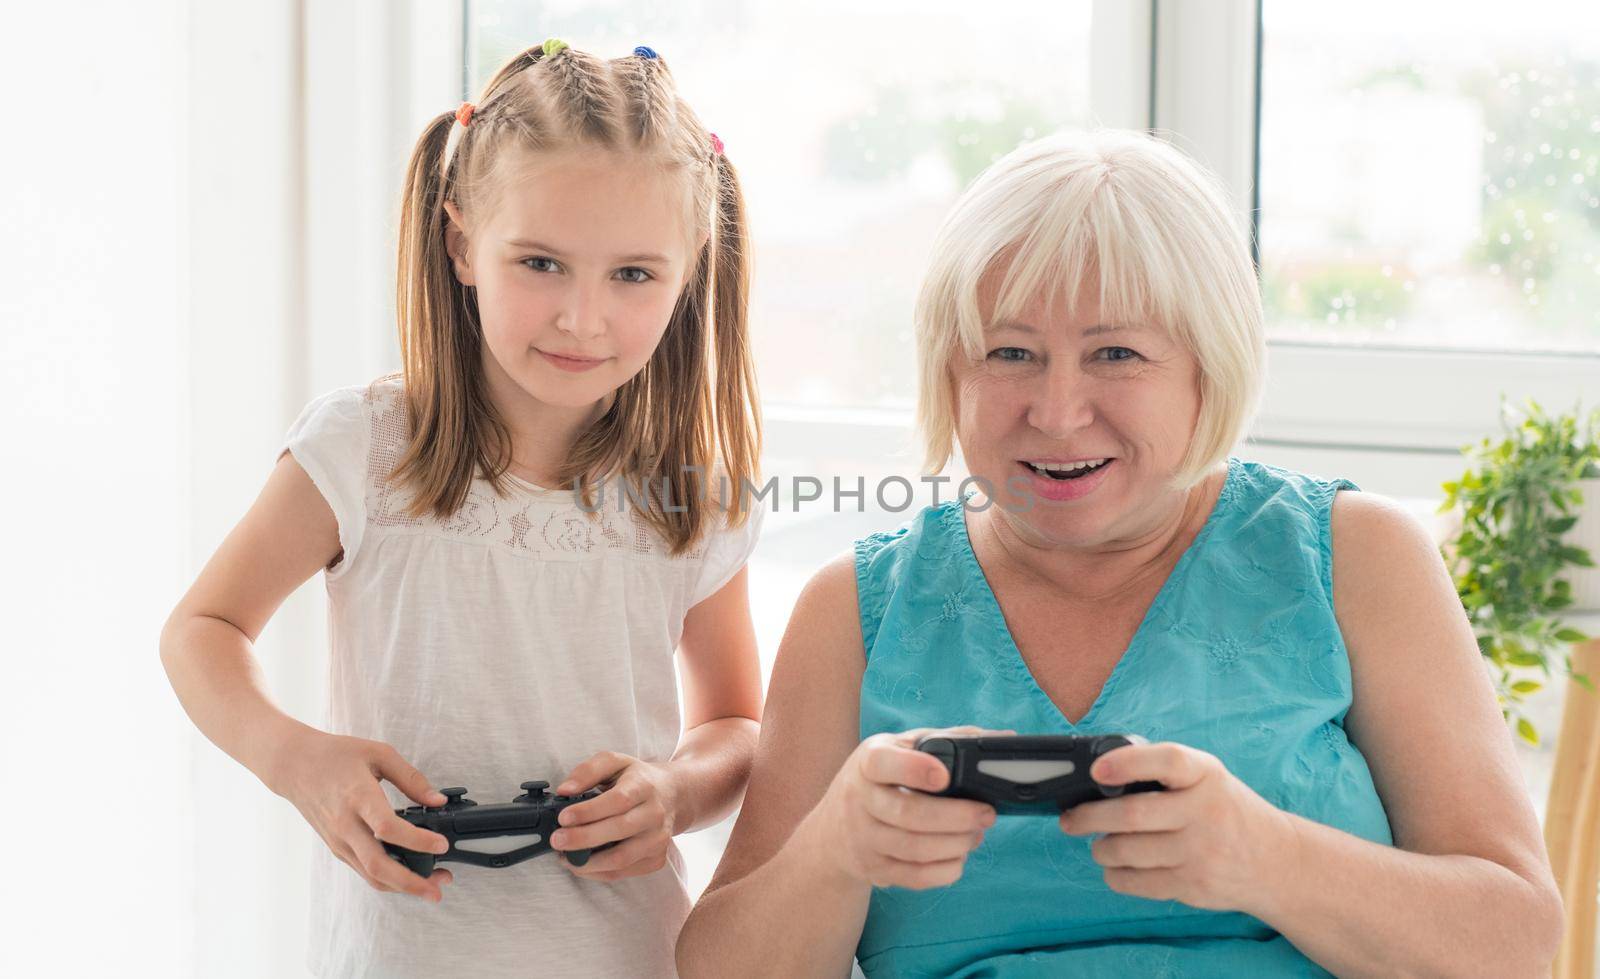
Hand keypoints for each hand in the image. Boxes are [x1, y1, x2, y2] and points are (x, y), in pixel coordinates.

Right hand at [269, 729, 453, 901]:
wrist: (294, 766)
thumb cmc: (336, 755)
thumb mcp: (379, 754)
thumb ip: (411, 778)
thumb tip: (437, 801)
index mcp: (358, 797)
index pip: (388, 828)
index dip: (417, 841)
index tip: (442, 845)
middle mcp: (346, 825)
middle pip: (379, 865)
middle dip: (411, 883)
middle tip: (439, 889)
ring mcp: (339, 840)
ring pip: (371, 875)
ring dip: (402, 886)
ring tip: (431, 886)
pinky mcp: (336, 847)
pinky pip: (364, 870)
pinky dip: (387, 879)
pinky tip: (408, 875)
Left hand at [550, 752, 679, 881]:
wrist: (674, 795)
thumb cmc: (637, 778)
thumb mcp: (614, 762)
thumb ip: (587, 771)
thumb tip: (565, 790)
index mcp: (644, 786)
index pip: (618, 800)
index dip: (589, 811)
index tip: (563, 817)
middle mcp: (655, 813)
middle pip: (619, 830)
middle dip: (583, 838)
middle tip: (556, 840)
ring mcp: (658, 839)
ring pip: (622, 858)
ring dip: (588, 862)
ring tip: (564, 857)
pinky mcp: (657, 858)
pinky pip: (624, 872)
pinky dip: (598, 873)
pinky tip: (581, 864)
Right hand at [799, 726, 1009, 890]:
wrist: (833, 830)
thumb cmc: (881, 779)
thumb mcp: (901, 749)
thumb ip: (949, 740)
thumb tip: (1005, 739)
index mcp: (868, 762)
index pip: (882, 763)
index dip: (914, 770)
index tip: (945, 776)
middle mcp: (860, 800)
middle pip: (909, 814)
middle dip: (957, 817)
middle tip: (987, 814)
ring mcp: (864, 839)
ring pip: (915, 849)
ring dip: (956, 843)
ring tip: (976, 834)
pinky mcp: (874, 869)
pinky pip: (914, 877)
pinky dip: (945, 870)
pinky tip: (959, 856)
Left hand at [1059, 741, 1297, 912]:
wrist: (1277, 861)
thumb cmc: (1225, 810)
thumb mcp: (1207, 778)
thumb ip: (1164, 772)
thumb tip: (1098, 775)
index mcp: (1207, 775)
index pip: (1168, 760)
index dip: (1128, 763)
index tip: (1097, 769)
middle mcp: (1205, 812)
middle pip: (1132, 814)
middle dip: (1088, 816)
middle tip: (1070, 819)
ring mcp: (1200, 852)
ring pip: (1128, 851)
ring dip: (1101, 848)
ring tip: (1098, 844)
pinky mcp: (1194, 886)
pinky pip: (1137, 883)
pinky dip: (1115, 875)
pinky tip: (1116, 867)